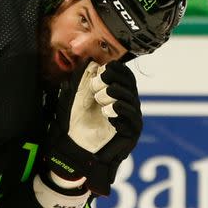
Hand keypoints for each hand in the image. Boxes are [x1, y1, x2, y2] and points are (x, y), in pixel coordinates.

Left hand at [86, 61, 141, 192]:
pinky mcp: (132, 132)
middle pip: (129, 85)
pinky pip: (133, 118)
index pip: (125, 75)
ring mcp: (131, 118)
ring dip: (116, 95)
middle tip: (98, 82)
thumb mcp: (74, 97)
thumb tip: (88, 60)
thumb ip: (81, 79)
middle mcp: (127, 103)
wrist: (75, 147)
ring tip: (100, 97)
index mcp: (116, 92)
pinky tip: (109, 110)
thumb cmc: (76, 121)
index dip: (117, 69)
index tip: (105, 66)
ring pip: (131, 100)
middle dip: (114, 80)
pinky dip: (121, 111)